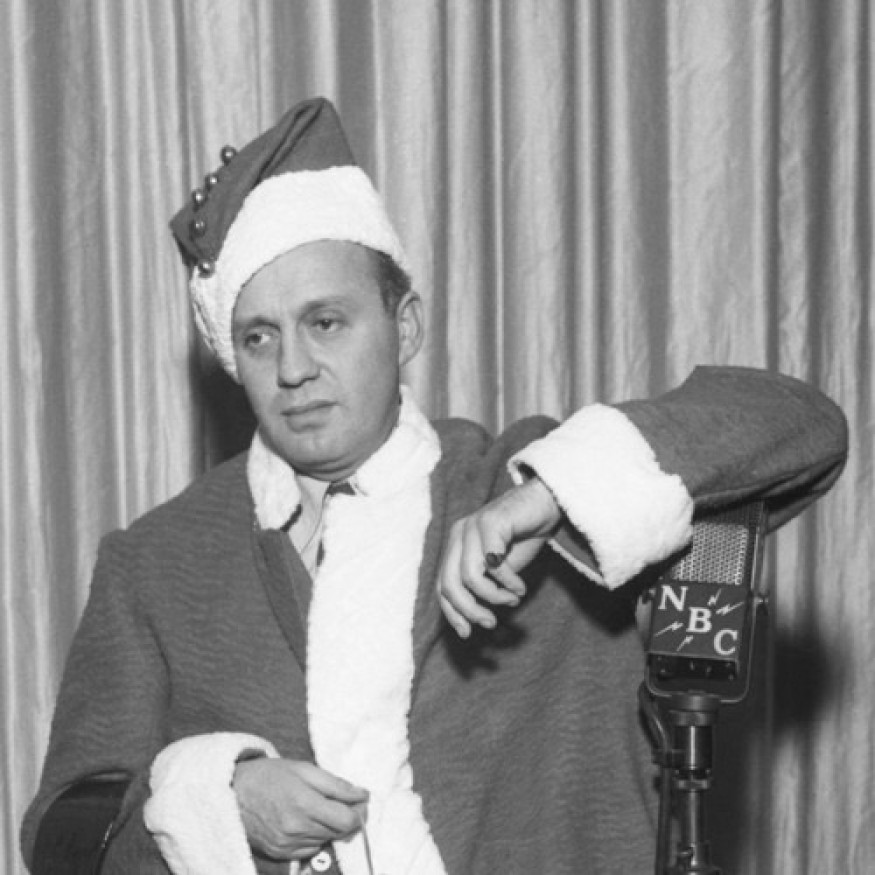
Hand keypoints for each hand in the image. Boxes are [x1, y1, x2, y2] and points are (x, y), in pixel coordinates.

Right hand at [232, 758, 367, 860]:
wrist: (233, 793)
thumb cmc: (270, 776)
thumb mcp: (304, 769)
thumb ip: (336, 784)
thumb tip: (362, 794)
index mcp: (305, 804)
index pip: (347, 820)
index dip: (359, 811)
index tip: (360, 800)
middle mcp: (297, 829)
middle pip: (339, 832)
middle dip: (346, 817)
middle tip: (343, 801)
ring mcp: (287, 844)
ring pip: (326, 841)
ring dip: (330, 827)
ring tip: (319, 807)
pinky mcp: (280, 853)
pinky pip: (310, 849)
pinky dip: (314, 836)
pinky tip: (306, 820)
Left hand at [438, 477, 560, 637]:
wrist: (546, 503)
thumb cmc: (523, 537)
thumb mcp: (498, 569)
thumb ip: (483, 586)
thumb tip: (474, 620)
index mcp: (456, 545)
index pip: (442, 585)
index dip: (452, 613)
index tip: (467, 633)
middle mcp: (459, 534)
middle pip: (449, 584)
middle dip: (468, 610)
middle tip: (490, 623)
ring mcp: (473, 526)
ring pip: (470, 576)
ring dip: (494, 596)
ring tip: (512, 599)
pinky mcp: (490, 521)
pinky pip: (493, 563)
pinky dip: (508, 581)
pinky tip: (520, 587)